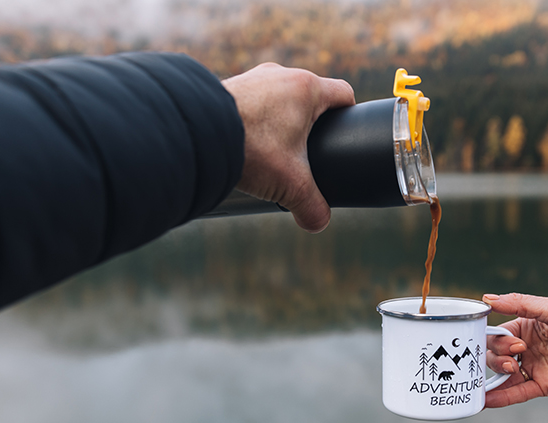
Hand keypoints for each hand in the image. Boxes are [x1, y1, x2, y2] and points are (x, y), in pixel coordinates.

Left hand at [221, 63, 354, 232]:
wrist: (196, 132)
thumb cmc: (250, 149)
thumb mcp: (290, 185)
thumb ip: (312, 207)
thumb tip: (319, 224)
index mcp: (307, 88)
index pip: (344, 94)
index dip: (351, 116)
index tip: (345, 135)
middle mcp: (282, 75)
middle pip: (312, 97)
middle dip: (313, 124)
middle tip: (308, 154)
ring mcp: (254, 77)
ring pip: (281, 98)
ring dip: (282, 121)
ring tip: (275, 152)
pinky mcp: (230, 86)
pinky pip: (255, 101)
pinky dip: (257, 120)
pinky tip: (249, 145)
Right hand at [482, 293, 547, 407]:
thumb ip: (521, 304)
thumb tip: (488, 298)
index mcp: (530, 326)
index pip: (499, 333)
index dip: (496, 338)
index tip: (508, 341)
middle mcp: (530, 347)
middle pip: (497, 354)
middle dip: (497, 355)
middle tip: (515, 355)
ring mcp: (536, 367)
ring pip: (504, 374)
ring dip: (496, 374)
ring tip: (509, 370)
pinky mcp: (545, 386)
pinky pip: (518, 393)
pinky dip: (501, 397)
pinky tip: (486, 400)